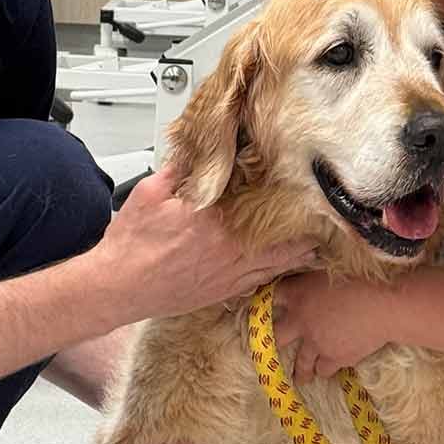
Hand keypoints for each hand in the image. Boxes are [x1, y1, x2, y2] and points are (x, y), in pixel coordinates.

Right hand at [91, 166, 318, 325]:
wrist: (117, 287)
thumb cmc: (131, 244)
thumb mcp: (151, 192)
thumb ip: (180, 170)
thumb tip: (199, 151)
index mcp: (214, 221)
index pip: (261, 206)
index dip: (286, 198)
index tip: (304, 186)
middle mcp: (228, 250)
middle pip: (281, 240)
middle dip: (305, 229)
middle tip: (326, 216)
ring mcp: (228, 275)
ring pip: (277, 264)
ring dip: (300, 253)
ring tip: (321, 241)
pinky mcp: (222, 292)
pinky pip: (261, 281)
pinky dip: (278, 272)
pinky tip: (289, 266)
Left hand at [272, 273, 395, 383]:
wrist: (382, 303)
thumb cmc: (359, 277)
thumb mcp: (329, 270)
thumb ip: (313, 280)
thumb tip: (308, 282)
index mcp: (298, 294)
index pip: (272, 297)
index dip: (266, 301)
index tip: (263, 306)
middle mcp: (301, 321)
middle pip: (277, 336)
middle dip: (273, 341)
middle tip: (270, 348)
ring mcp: (316, 343)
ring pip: (301, 362)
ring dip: (301, 369)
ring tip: (300, 377)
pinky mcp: (335, 358)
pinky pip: (324, 369)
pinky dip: (325, 369)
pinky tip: (327, 370)